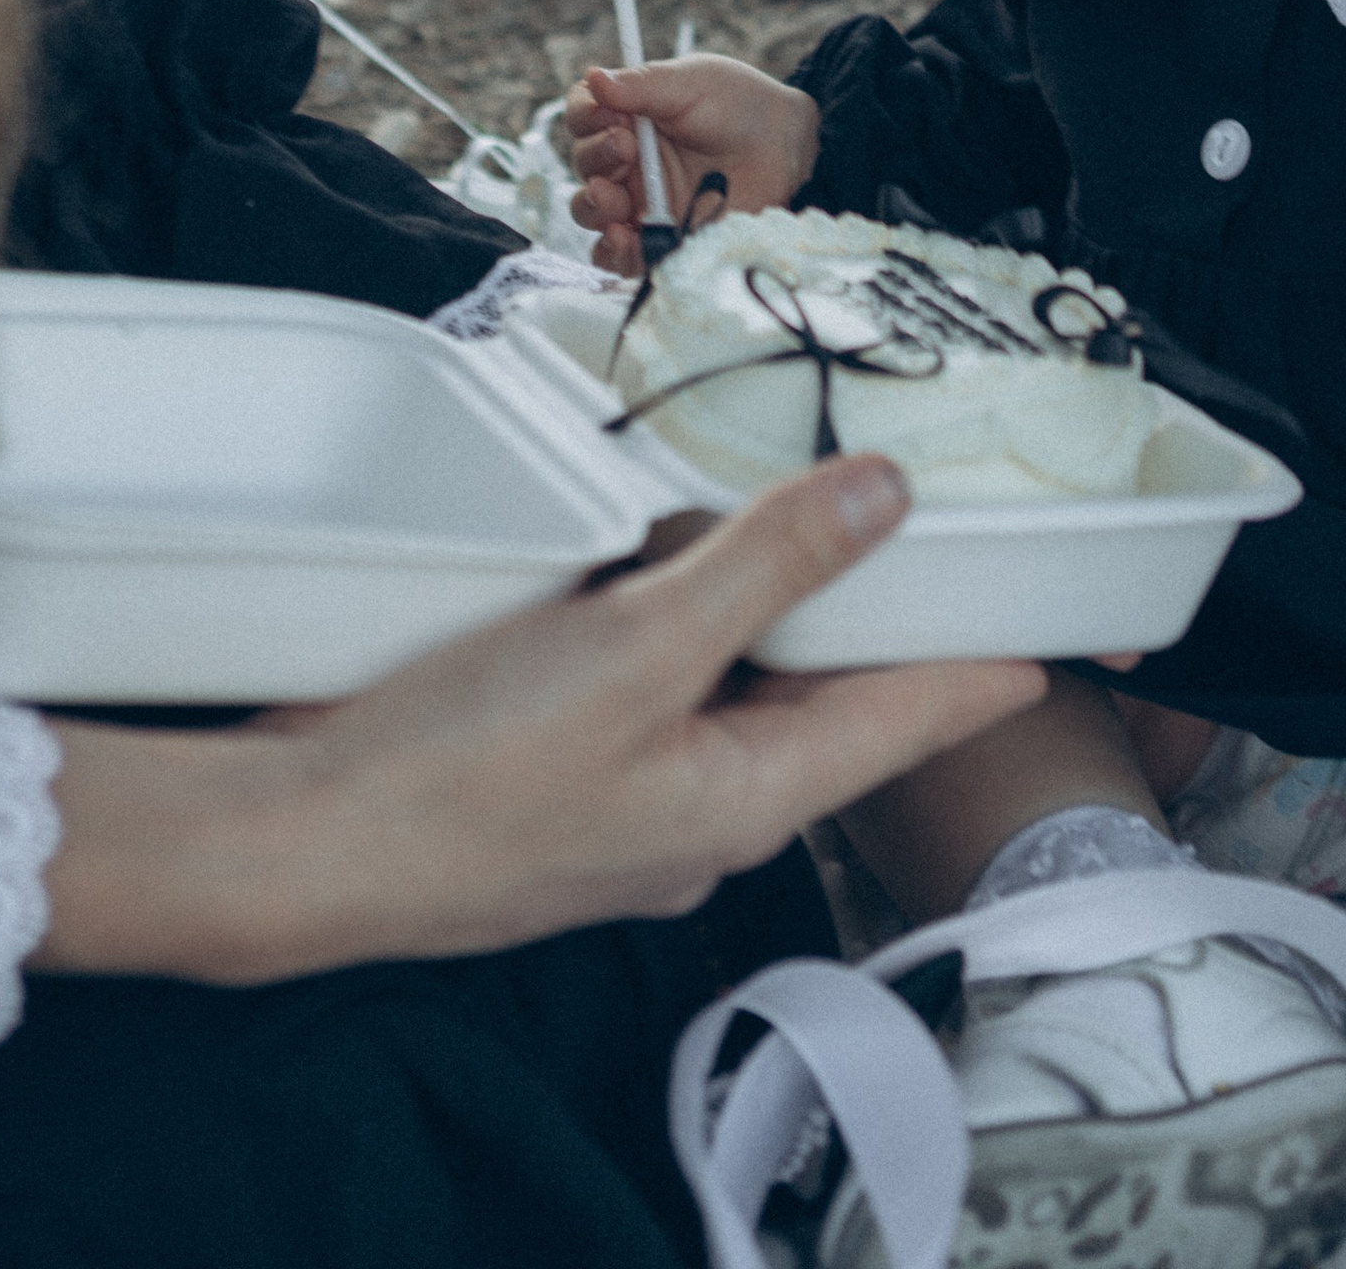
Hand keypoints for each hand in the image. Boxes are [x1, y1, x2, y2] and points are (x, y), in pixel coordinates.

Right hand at [37, 455, 1040, 980]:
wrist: (291, 847)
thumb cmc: (459, 773)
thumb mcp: (636, 651)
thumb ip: (764, 567)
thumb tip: (886, 497)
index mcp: (745, 798)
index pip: (901, 720)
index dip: (981, 664)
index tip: (1055, 629)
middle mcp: (698, 805)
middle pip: (820, 697)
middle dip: (870, 615)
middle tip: (925, 523)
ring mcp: (621, 789)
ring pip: (727, 679)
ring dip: (762, 598)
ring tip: (803, 506)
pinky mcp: (550, 757)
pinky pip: (646, 674)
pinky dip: (670, 607)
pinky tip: (652, 546)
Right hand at [563, 54, 818, 275]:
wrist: (788, 149)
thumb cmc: (739, 105)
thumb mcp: (692, 83)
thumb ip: (643, 84)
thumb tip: (594, 78)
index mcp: (627, 116)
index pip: (583, 115)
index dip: (585, 116)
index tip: (608, 114)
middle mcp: (626, 160)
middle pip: (583, 163)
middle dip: (595, 156)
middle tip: (629, 147)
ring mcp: (639, 202)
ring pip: (590, 211)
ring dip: (592, 205)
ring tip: (614, 198)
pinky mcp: (658, 240)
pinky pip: (617, 256)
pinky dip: (611, 251)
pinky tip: (623, 238)